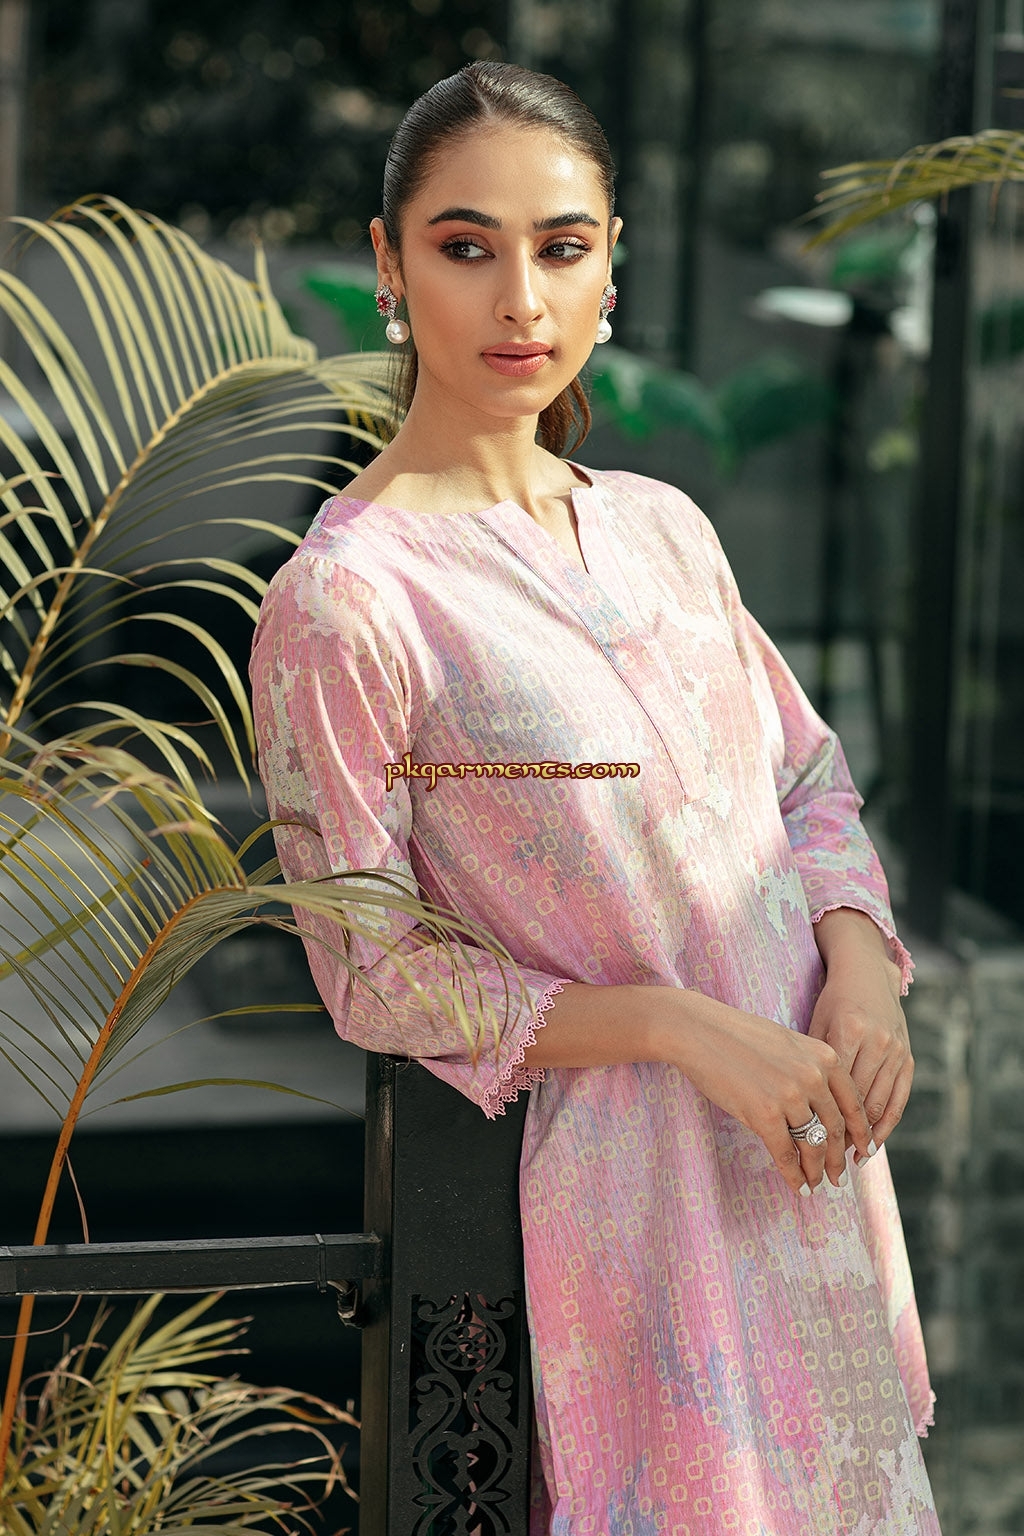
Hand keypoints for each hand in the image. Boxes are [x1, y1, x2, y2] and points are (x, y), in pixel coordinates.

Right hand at [661, 992, 873, 1195]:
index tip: (865, 1151)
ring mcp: (790, 1096)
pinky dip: (793, 1175)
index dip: (861, 1133)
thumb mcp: (789, 1044)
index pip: (854, 1104)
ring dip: (816, 1170)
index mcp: (825, 1057)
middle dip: (838, 1159)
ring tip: (816, 1183)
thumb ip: (812, 1070)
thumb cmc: (739, 1036)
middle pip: (835, 1129)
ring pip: (813, 1145)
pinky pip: (786, 1154)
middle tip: (839, 1177)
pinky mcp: (764, 1115)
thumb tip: (823, 1107)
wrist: (700, 1031)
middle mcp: (814, 1076)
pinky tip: (797, 1186)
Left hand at [808, 908, 913, 1152]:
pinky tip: (873, 1144)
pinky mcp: (907, 1057)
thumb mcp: (815, 1023)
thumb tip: (795, 1104)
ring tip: (848, 1159)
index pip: (834, 1088)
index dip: (824, 1120)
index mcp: (847, 1032)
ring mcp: (895, 1050)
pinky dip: (887, 1125)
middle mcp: (876, 1042)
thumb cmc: (832, 1000)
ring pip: (879, 1104)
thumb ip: (810, 1060)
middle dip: (843, 1135)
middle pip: (858, 1101)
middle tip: (828, 1163)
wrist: (869, 973)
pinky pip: (899, 1098)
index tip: (810, 1143)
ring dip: (865, 1136)